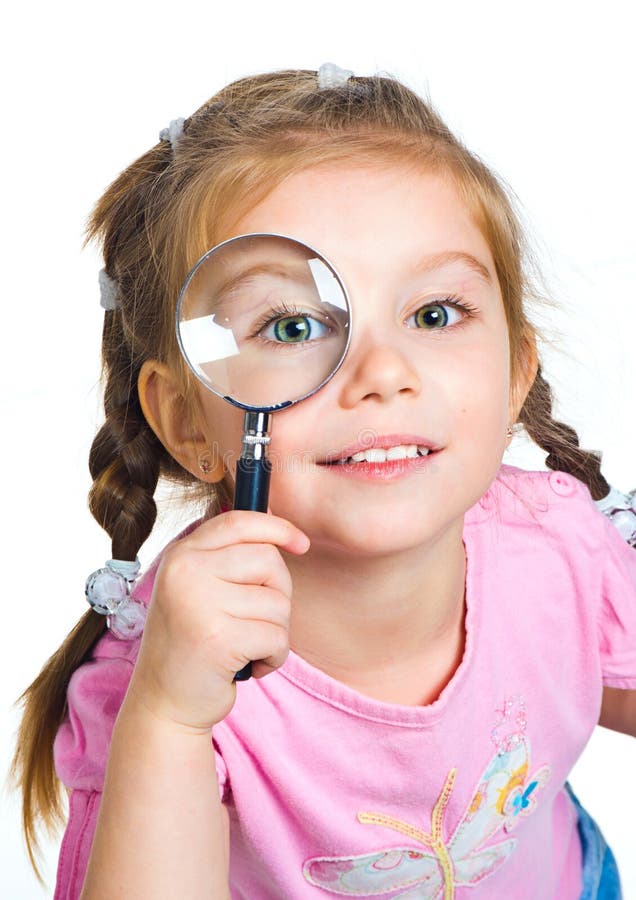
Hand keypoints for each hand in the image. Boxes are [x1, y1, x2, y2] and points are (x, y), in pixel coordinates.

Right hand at [125, 511, 309, 732]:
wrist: (164, 705)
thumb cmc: (192, 643)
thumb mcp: (199, 589)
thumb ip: (230, 558)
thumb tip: (281, 530)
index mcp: (181, 554)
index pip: (239, 520)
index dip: (278, 527)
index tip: (301, 544)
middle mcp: (185, 571)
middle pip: (268, 560)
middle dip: (277, 594)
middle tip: (255, 621)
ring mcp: (199, 603)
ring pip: (278, 602)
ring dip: (274, 632)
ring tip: (244, 647)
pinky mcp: (218, 638)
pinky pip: (277, 637)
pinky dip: (273, 657)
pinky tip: (248, 666)